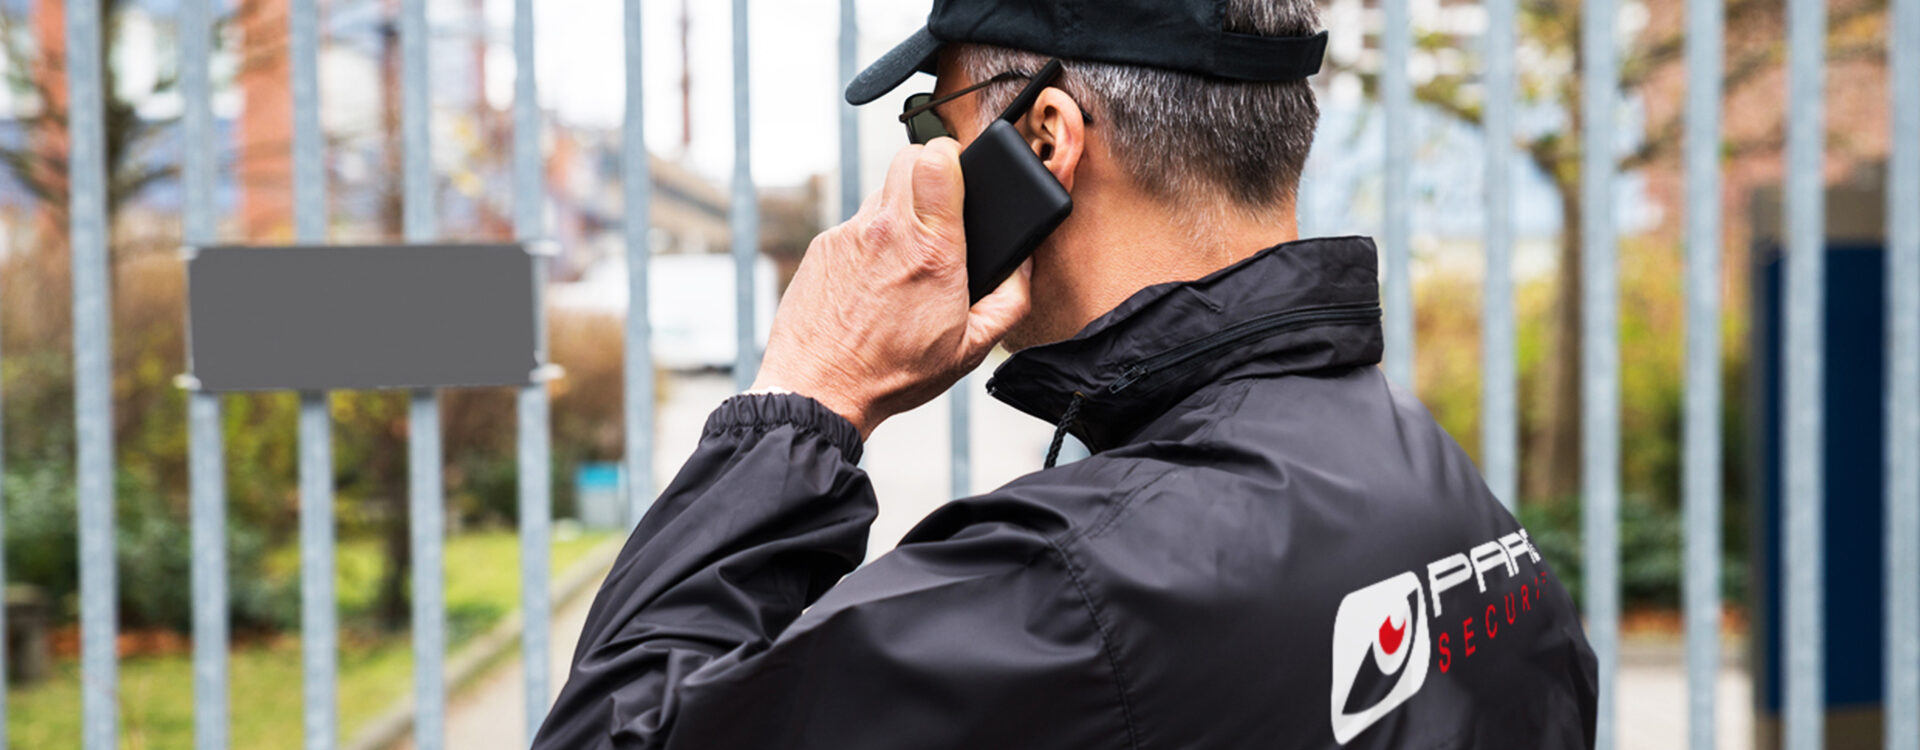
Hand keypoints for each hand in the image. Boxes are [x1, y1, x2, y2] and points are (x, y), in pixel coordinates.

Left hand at [751, 139, 1030, 437]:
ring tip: (908, 255)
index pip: (937, 159)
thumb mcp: (971, 348)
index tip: (960, 175)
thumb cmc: (894, 374)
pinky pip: (856, 224)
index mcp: (933, 251)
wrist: (820, 390)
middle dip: (929, 169)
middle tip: (940, 205)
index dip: (952, 156)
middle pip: (907, 157)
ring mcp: (849, 235)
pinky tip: (874, 279)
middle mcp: (887, 231)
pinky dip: (871, 240)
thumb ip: (1011, 300)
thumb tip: (1023, 265)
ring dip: (900, 209)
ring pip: (881, 191)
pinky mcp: (823, 246)